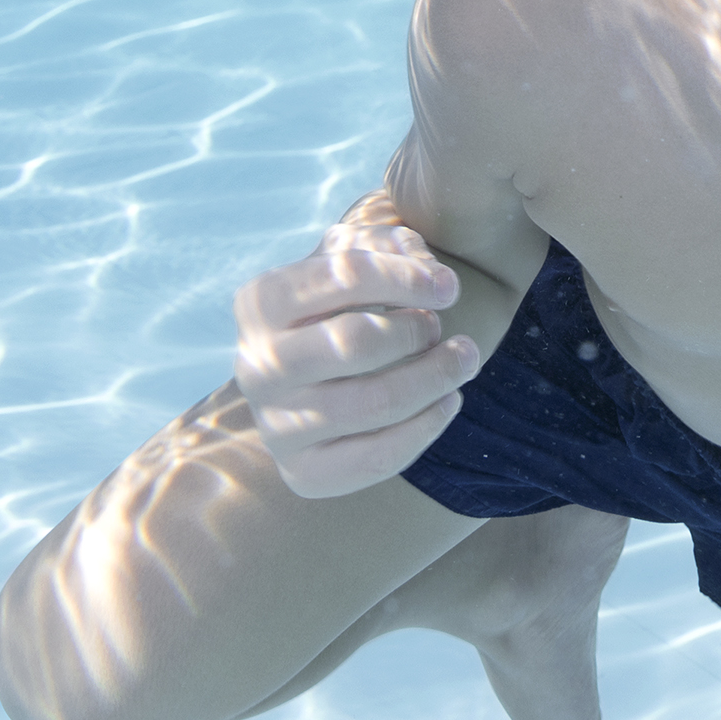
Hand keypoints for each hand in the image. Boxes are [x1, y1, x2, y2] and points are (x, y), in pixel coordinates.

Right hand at [232, 214, 483, 498]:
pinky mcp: (303, 473)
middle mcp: (257, 366)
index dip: (407, 277)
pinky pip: (377, 458)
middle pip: (356, 343)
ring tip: (462, 359)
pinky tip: (448, 400)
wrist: (313, 378)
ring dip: (434, 377)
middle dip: (417, 331)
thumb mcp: (357, 257)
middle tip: (440, 328)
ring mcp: (275, 426)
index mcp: (260, 301)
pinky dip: (426, 427)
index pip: (344, 275)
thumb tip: (427, 271)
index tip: (449, 287)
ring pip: (373, 404)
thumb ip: (390, 246)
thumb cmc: (342, 303)